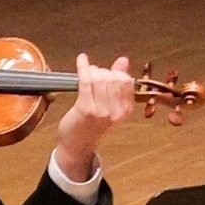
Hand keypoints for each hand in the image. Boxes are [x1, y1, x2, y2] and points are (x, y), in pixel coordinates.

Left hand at [54, 54, 133, 185]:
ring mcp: (101, 111)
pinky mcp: (85, 108)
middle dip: (103, 71)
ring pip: (100, 78)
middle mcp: (116, 111)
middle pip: (113, 78)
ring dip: (92, 70)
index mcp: (126, 110)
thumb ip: (118, 81)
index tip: (107, 72)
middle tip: (94, 73)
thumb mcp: (110, 104)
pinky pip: (86, 81)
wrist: (78, 144)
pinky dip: (83, 67)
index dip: (116, 72)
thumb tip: (124, 60)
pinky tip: (81, 59)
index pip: (126, 80)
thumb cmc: (92, 124)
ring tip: (88, 72)